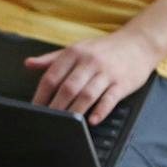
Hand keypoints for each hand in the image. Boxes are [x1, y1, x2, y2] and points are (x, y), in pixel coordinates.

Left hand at [25, 29, 160, 124]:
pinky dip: (100, 110)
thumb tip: (28, 64)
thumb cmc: (104, 49)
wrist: (139, 42)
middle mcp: (89, 62)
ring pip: (87, 95)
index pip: (52, 76)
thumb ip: (52, 59)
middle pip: (67, 88)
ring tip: (66, 124)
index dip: (41, 95)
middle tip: (47, 121)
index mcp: (74, 53)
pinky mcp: (122, 83)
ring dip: (74, 111)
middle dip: (55, 107)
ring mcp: (106, 72)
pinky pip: (109, 99)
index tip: (35, 108)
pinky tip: (92, 120)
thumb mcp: (77, 48)